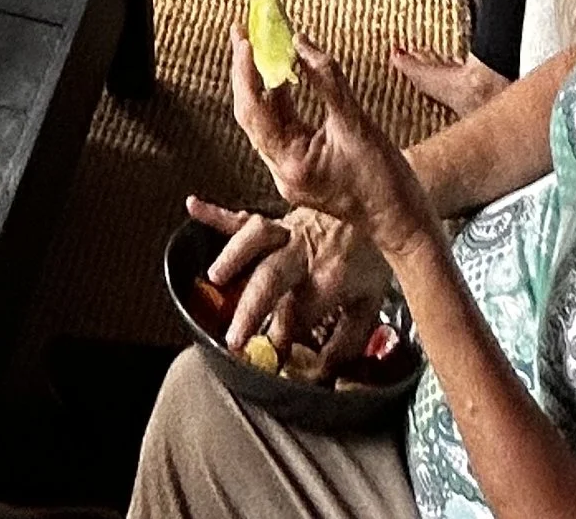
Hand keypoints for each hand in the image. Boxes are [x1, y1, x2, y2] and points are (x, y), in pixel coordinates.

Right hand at [185, 197, 386, 367]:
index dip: (284, 342)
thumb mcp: (372, 303)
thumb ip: (347, 340)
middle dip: (251, 310)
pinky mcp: (279, 219)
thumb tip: (323, 372)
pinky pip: (246, 215)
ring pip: (256, 237)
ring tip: (215, 277)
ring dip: (234, 256)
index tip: (271, 363)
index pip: (300, 316)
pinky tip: (194, 207)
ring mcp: (290, 231)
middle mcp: (306, 252)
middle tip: (234, 339)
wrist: (381, 204)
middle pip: (272, 278)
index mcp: (330, 276)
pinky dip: (218, 212)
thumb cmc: (374, 257)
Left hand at [231, 32, 429, 262]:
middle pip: (252, 114)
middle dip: (245, 72)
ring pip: (264, 119)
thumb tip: (300, 43)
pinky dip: (280, 99)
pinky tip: (282, 74)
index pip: (255, 112)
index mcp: (292, 165)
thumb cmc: (386, 181)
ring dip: (260, 82)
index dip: (247, 73)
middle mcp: (283, 171)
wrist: (402, 222)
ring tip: (256, 44)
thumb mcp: (356, 123)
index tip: (246, 40)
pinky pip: (281, 126)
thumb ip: (326, 80)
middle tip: (241, 31)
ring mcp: (290, 171)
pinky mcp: (300, 167)